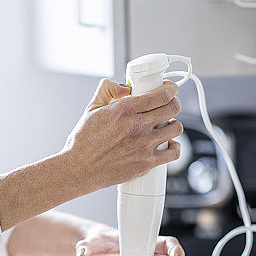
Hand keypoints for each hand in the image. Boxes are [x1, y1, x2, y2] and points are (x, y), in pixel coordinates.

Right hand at [63, 79, 183, 193]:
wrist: (79, 169)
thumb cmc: (84, 141)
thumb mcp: (92, 107)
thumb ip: (108, 89)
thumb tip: (125, 87)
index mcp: (125, 109)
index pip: (162, 94)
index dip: (171, 89)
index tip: (170, 89)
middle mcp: (137, 125)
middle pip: (173, 108)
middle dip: (174, 103)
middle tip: (169, 105)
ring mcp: (144, 145)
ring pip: (176, 128)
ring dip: (173, 124)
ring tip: (166, 125)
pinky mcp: (146, 163)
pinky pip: (174, 152)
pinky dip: (174, 146)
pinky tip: (168, 144)